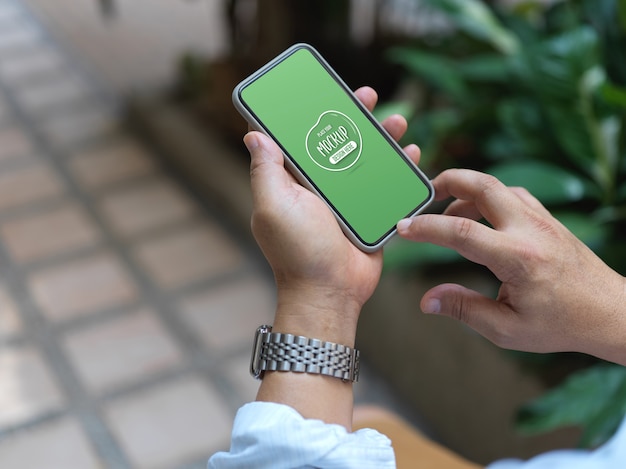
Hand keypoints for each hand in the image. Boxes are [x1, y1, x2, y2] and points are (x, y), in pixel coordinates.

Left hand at [245, 86, 420, 344]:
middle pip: (338, 142)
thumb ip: (266, 170)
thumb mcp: (273, 206)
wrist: (330, 292)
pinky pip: (386, 185)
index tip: (324, 91)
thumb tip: (254, 135)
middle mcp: (318, 187)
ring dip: (382, 137)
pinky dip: (399, 168)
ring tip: (398, 122)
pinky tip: (412, 153)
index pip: (299, 138)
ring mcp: (345, 201)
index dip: (310, 112)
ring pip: (366, 159)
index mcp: (293, 181)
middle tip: (368, 96)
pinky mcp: (368, 214)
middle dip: (354, 116)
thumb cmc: (297, 251)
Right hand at [397, 169, 625, 364]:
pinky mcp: (547, 218)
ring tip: (446, 212)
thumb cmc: (560, 324)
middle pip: (482, 185)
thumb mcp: (507, 329)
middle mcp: (529, 229)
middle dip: (447, 181)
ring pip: (496, 186)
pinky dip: (487, 197)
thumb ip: (464, 310)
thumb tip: (426, 300)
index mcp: (517, 258)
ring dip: (466, 191)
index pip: (461, 231)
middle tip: (425, 192)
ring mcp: (540, 219)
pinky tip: (479, 216)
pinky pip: (511, 194)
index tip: (403, 228)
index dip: (426, 228)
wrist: (609, 312)